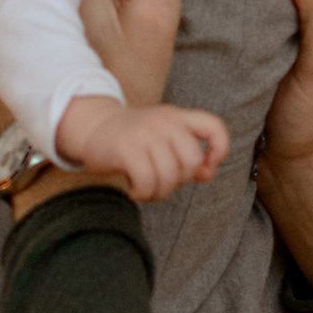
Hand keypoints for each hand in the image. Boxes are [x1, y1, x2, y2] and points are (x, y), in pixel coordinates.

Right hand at [55, 92, 229, 202]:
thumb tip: (208, 175)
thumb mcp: (164, 141)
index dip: (220, 149)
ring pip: (170, 176)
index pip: (213, 127)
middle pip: (192, 161)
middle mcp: (164, 122)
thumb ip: (189, 158)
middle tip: (163, 181)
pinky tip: (135, 191)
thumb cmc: (134, 140)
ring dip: (159, 193)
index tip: (206, 167)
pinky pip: (147, 182)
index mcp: (178, 118)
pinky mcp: (126, 148)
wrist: (93, 128)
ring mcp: (145, 134)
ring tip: (147, 190)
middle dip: (180, 180)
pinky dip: (143, 194)